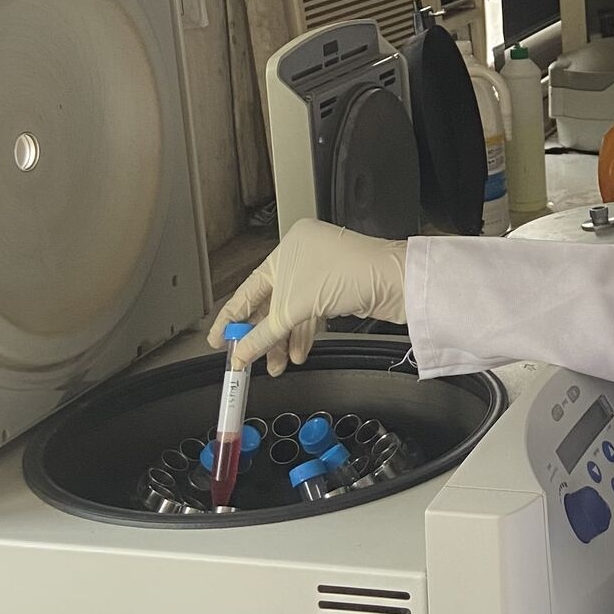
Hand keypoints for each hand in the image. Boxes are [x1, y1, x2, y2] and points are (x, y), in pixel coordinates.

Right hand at [207, 219, 408, 375]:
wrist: (396, 283)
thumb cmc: (352, 274)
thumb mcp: (296, 307)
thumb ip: (264, 334)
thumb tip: (240, 352)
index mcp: (288, 247)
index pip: (250, 287)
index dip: (232, 316)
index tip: (218, 339)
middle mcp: (303, 256)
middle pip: (271, 302)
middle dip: (260, 334)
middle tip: (246, 358)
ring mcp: (320, 274)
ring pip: (291, 312)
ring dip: (282, 340)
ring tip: (276, 365)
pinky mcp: (337, 290)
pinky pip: (308, 315)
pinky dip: (301, 335)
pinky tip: (297, 354)